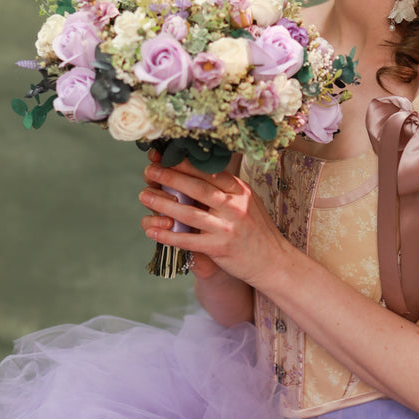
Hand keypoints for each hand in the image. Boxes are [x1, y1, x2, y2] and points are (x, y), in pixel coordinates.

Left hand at [139, 155, 287, 288]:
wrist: (274, 262)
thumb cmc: (257, 231)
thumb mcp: (248, 203)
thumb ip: (226, 190)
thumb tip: (197, 174)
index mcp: (240, 191)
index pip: (209, 172)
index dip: (185, 163)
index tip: (165, 156)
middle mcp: (234, 207)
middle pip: (197, 188)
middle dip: (169, 177)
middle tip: (149, 171)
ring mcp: (227, 228)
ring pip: (189, 214)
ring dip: (163, 204)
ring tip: (144, 196)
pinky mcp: (220, 249)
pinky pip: (188, 241)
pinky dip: (168, 236)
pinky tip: (152, 231)